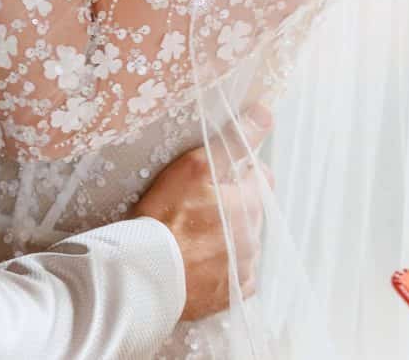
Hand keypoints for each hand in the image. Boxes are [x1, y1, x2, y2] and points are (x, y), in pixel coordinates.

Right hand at [131, 107, 272, 321]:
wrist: (143, 275)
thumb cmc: (165, 218)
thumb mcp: (195, 167)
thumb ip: (233, 141)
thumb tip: (265, 113)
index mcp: (249, 206)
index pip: (261, 177)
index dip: (241, 170)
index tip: (217, 174)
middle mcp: (254, 240)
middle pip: (250, 211)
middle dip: (232, 204)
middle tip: (196, 204)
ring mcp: (242, 270)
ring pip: (242, 243)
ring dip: (226, 236)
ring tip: (193, 235)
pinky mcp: (230, 296)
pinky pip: (234, 275)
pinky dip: (221, 267)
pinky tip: (198, 261)